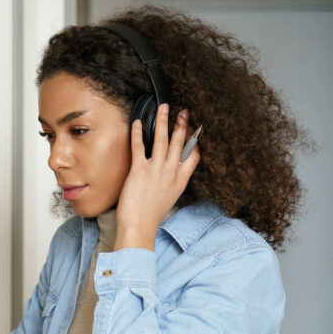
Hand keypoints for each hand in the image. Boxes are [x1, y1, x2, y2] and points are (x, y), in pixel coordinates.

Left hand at [114, 104, 199, 250]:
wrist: (139, 226)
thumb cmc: (151, 215)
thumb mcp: (169, 197)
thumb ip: (172, 182)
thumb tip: (170, 172)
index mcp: (180, 180)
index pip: (193, 156)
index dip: (194, 142)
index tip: (194, 131)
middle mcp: (171, 172)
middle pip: (179, 143)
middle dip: (182, 124)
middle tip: (183, 111)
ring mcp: (156, 170)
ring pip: (162, 139)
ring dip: (164, 121)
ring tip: (164, 107)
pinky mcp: (139, 170)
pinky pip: (139, 146)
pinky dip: (138, 132)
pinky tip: (137, 122)